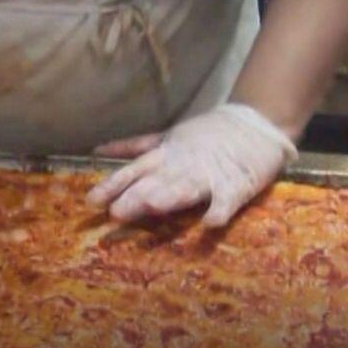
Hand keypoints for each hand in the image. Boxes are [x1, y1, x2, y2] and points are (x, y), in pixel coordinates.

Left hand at [87, 103, 298, 225]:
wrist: (255, 123)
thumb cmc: (205, 135)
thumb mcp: (166, 138)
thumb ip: (133, 147)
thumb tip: (97, 151)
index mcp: (165, 155)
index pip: (134, 170)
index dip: (114, 185)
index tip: (92, 201)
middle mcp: (183, 165)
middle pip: (157, 182)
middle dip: (137, 196)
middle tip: (116, 213)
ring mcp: (210, 175)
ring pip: (187, 187)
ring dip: (170, 197)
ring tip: (152, 207)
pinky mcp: (236, 185)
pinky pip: (227, 201)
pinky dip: (219, 211)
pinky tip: (210, 224)